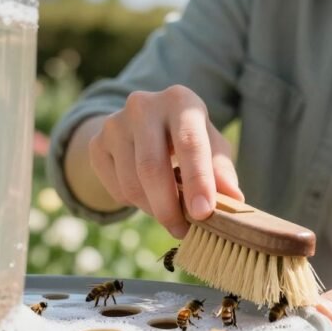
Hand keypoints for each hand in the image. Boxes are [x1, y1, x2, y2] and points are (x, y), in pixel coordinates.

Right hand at [87, 85, 242, 237]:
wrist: (144, 124)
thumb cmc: (189, 138)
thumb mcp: (212, 146)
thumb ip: (222, 171)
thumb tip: (234, 201)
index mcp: (180, 100)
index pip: (189, 143)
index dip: (197, 180)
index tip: (203, 214)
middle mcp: (143, 105)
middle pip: (151, 168)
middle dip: (169, 207)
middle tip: (183, 230)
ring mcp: (114, 123)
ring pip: (131, 184)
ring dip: (153, 210)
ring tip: (169, 212)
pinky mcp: (97, 143)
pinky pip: (116, 190)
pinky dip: (135, 204)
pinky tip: (148, 195)